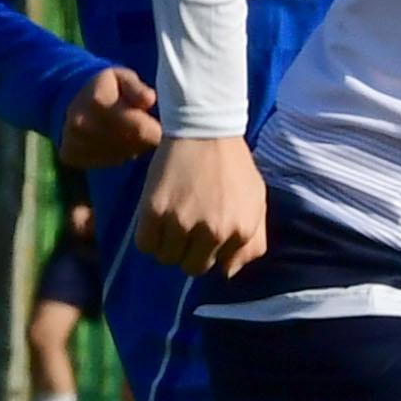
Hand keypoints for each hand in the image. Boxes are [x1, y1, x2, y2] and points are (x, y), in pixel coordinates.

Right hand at [59, 66, 162, 168]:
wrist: (70, 98)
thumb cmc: (107, 86)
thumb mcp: (123, 78)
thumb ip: (137, 88)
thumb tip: (149, 100)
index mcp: (98, 101)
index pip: (141, 130)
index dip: (155, 129)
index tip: (154, 123)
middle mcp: (83, 124)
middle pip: (133, 145)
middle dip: (142, 139)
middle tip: (138, 126)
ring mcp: (74, 141)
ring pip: (122, 156)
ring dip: (129, 148)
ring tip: (123, 131)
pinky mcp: (70, 155)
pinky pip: (107, 163)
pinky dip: (114, 155)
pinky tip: (110, 141)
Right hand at [137, 133, 264, 275]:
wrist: (204, 129)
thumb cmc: (232, 165)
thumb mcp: (256, 201)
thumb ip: (252, 241)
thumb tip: (227, 272)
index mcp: (241, 231)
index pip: (217, 266)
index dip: (209, 250)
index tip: (205, 231)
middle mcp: (213, 232)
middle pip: (191, 267)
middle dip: (188, 250)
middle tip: (186, 224)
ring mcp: (182, 223)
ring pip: (166, 258)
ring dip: (167, 243)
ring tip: (171, 218)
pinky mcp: (154, 212)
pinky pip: (145, 244)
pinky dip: (148, 237)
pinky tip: (156, 218)